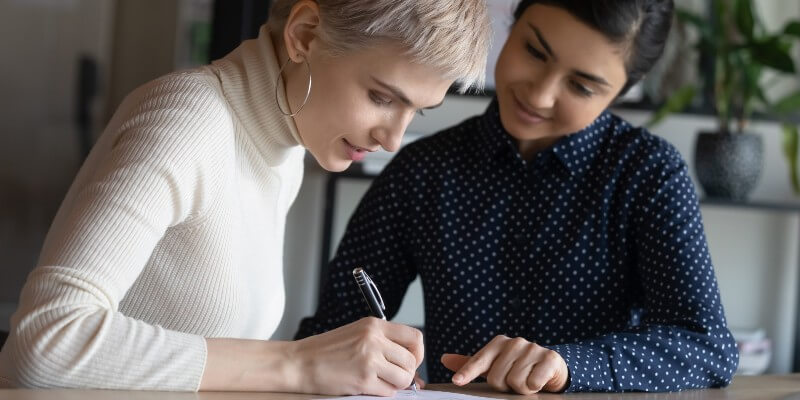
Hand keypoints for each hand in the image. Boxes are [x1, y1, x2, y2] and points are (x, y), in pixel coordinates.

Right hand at [288, 317, 423, 395]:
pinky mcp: (363, 380)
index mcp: (374, 325)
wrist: (299, 363)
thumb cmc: (326, 350)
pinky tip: (370, 387)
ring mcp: (369, 360)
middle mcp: (374, 340)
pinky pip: (389, 392)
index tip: (409, 360)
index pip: (415, 337)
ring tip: (382, 382)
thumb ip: (383, 343)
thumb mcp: (357, 334)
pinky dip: (384, 393)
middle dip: (407, 372)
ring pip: (404, 378)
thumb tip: (412, 366)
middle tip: (395, 376)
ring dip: (397, 384)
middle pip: (412, 360)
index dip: (417, 352)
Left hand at [441, 335, 568, 394]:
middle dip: (505, 386)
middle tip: (515, 380)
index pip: (479, 361)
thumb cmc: (519, 367)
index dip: (467, 373)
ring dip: (521, 388)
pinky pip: (533, 382)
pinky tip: (539, 379)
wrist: (552, 366)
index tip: (457, 381)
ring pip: (515, 383)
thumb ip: (471, 363)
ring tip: (528, 379)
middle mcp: (514, 342)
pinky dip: (535, 386)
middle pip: (496, 378)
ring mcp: (532, 348)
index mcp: (498, 343)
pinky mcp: (549, 358)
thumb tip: (445, 359)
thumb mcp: (495, 364)